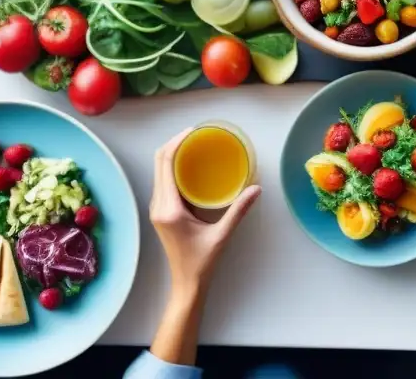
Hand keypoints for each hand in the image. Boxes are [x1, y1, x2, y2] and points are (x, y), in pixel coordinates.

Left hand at [150, 129, 260, 292]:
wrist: (187, 284)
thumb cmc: (202, 262)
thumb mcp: (221, 235)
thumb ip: (238, 210)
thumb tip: (257, 188)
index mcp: (169, 208)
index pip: (165, 164)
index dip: (176, 142)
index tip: (193, 131)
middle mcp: (158, 205)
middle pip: (159, 163)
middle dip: (174, 143)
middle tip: (196, 133)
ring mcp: (158, 208)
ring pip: (159, 171)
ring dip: (173, 154)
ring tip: (194, 143)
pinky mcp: (162, 211)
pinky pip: (164, 181)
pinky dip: (173, 167)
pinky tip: (190, 164)